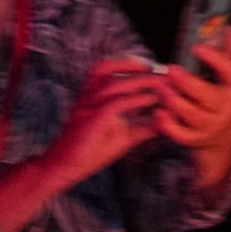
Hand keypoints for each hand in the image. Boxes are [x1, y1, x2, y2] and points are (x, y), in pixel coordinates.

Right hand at [47, 57, 170, 187]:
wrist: (65, 168)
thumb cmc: (91, 152)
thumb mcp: (123, 136)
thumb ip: (143, 127)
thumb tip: (165, 120)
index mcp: (90, 97)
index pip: (106, 69)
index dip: (129, 63)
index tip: (154, 66)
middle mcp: (87, 98)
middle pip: (105, 68)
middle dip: (135, 65)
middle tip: (160, 68)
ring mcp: (87, 108)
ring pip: (112, 84)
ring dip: (140, 80)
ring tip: (160, 82)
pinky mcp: (91, 121)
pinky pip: (114, 104)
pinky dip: (135, 99)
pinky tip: (151, 100)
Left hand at [156, 28, 230, 186]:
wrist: (219, 136)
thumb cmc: (218, 99)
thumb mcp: (226, 77)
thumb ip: (227, 53)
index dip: (215, 58)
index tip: (197, 47)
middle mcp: (226, 108)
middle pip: (208, 95)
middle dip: (188, 82)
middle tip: (171, 70)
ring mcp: (210, 125)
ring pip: (191, 113)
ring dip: (173, 99)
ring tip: (161, 87)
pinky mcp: (195, 139)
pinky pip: (179, 133)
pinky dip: (167, 123)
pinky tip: (159, 110)